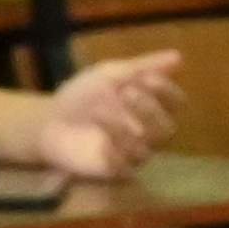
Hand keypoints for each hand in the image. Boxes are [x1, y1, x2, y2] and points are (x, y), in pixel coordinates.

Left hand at [28, 52, 184, 181]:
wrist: (49, 120)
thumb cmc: (81, 96)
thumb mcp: (109, 74)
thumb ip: (142, 66)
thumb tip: (178, 56)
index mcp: (148, 106)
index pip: (176, 103)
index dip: (167, 91)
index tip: (147, 79)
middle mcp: (146, 131)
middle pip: (167, 128)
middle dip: (148, 109)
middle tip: (125, 94)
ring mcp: (132, 153)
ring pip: (147, 149)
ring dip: (123, 127)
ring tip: (98, 113)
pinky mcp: (115, 171)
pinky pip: (127, 169)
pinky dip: (115, 154)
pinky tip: (101, 143)